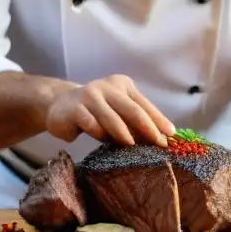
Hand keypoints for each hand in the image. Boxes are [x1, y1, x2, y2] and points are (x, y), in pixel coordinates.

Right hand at [45, 74, 176, 146]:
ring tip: (133, 146)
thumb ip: (134, 121)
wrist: (59, 105)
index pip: (144, 104)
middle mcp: (107, 86)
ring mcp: (90, 95)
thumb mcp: (116, 112)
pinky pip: (91, 124)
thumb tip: (160, 139)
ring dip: (124, 134)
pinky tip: (103, 141)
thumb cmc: (95, 111)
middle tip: (158, 144)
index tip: (170, 136)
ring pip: (112, 118)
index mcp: (122, 85)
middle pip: (132, 109)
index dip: (158, 120)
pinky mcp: (75, 108)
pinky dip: (100, 134)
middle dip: (148, 128)